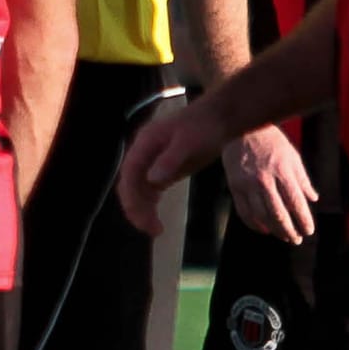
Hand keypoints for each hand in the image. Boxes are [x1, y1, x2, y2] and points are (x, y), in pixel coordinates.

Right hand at [118, 99, 222, 234]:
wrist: (219, 119)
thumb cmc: (204, 126)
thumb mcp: (189, 142)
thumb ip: (170, 160)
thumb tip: (152, 180)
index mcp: (144, 143)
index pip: (129, 173)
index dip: (131, 196)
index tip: (141, 217)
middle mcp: (143, 154)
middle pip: (130, 184)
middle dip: (136, 208)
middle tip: (152, 229)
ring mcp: (151, 162)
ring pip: (138, 191)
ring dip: (143, 210)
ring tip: (156, 230)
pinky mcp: (163, 170)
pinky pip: (149, 191)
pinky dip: (150, 206)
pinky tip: (156, 219)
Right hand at [222, 124, 317, 243]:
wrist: (242, 129)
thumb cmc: (272, 142)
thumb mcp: (292, 156)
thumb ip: (302, 179)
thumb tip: (313, 198)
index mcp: (282, 170)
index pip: (296, 202)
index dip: (303, 219)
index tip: (309, 230)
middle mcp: (265, 179)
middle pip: (278, 213)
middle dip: (289, 231)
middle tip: (297, 240)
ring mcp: (247, 184)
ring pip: (261, 216)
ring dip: (274, 230)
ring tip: (283, 237)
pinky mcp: (235, 187)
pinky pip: (244, 212)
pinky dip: (255, 224)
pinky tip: (264, 229)